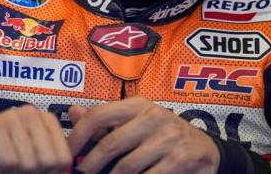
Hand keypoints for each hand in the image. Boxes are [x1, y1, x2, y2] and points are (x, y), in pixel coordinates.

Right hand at [0, 104, 71, 173]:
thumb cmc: (0, 161)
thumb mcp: (32, 163)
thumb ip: (52, 163)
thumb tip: (65, 169)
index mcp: (47, 121)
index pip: (63, 160)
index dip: (46, 172)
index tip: (27, 166)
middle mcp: (32, 113)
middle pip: (47, 162)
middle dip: (28, 172)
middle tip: (11, 163)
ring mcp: (12, 116)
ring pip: (27, 163)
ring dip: (10, 171)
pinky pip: (8, 161)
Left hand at [68, 96, 219, 173]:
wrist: (205, 150)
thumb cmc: (163, 136)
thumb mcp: (136, 121)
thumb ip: (105, 120)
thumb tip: (72, 112)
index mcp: (139, 104)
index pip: (99, 115)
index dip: (77, 137)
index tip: (65, 155)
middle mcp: (154, 117)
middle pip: (109, 144)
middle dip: (89, 165)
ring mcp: (168, 138)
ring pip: (126, 167)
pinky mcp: (179, 160)